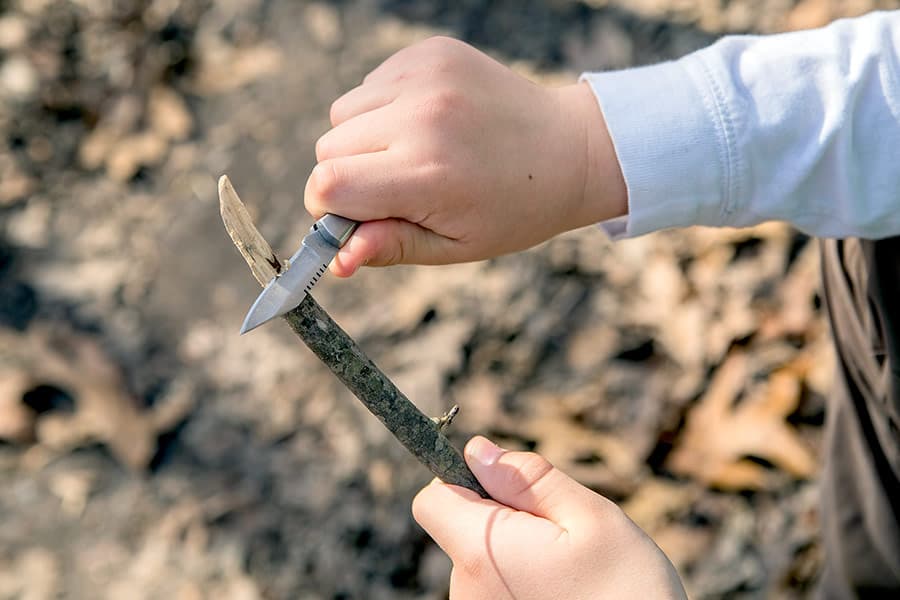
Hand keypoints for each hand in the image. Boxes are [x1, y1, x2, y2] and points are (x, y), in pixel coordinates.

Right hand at [305, 37, 626, 275]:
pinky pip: (370, 83)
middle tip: (396, 186)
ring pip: (343, 112)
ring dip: (363, 138)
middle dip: (347, 174)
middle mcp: (423, 117)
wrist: (568, 150)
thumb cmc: (512, 210)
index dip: (327, 208)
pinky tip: (428, 122)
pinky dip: (384, 107)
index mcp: (428, 175)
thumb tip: (336, 261)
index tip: (352, 216)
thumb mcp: (455, 246)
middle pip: (328, 148)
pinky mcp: (431, 52)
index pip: (328, 185)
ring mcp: (427, 77)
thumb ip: (390, 247)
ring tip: (415, 152)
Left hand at [413, 437, 685, 599]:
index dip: (462, 480)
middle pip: (461, 529)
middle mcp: (466, 590)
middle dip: (503, 516)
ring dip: (517, 550)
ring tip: (569, 570)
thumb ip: (530, 479)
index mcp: (481, 552)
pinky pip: (495, 587)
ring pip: (482, 559)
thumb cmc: (628, 590)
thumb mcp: (591, 518)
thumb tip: (479, 451)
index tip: (505, 483)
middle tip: (561, 533)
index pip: (431, 501)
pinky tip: (563, 591)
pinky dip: (522, 579)